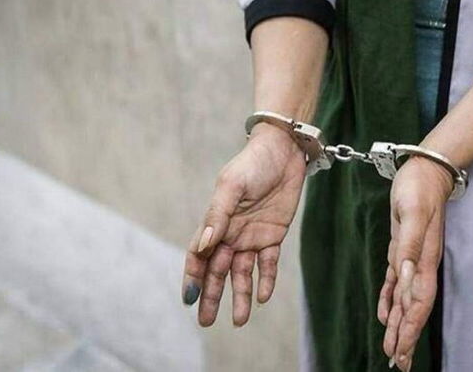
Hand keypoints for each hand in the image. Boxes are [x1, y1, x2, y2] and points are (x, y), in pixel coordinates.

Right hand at [181, 123, 305, 326]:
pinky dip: (265, 280)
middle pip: (218, 271)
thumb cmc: (252, 164)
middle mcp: (231, 234)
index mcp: (215, 222)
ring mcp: (252, 237)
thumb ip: (217, 215)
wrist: (283, 152)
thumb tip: (202, 245)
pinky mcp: (273, 236)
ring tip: (238, 321)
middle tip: (206, 322)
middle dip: (211, 296)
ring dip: (239, 295)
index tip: (189, 300)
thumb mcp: (231, 186)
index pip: (199, 256)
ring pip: (242, 273)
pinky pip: (268, 264)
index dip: (192, 278)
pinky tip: (262, 298)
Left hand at [377, 156, 452, 370]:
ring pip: (404, 300)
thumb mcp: (412, 213)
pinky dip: (389, 300)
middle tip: (398, 363)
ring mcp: (411, 258)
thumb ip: (410, 245)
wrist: (425, 171)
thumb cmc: (418, 190)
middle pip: (412, 309)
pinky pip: (395, 283)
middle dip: (405, 336)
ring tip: (393, 348)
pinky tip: (385, 314)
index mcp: (423, 261)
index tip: (401, 351)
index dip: (409, 329)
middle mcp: (419, 265)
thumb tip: (405, 275)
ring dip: (398, 324)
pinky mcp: (402, 249)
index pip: (416, 304)